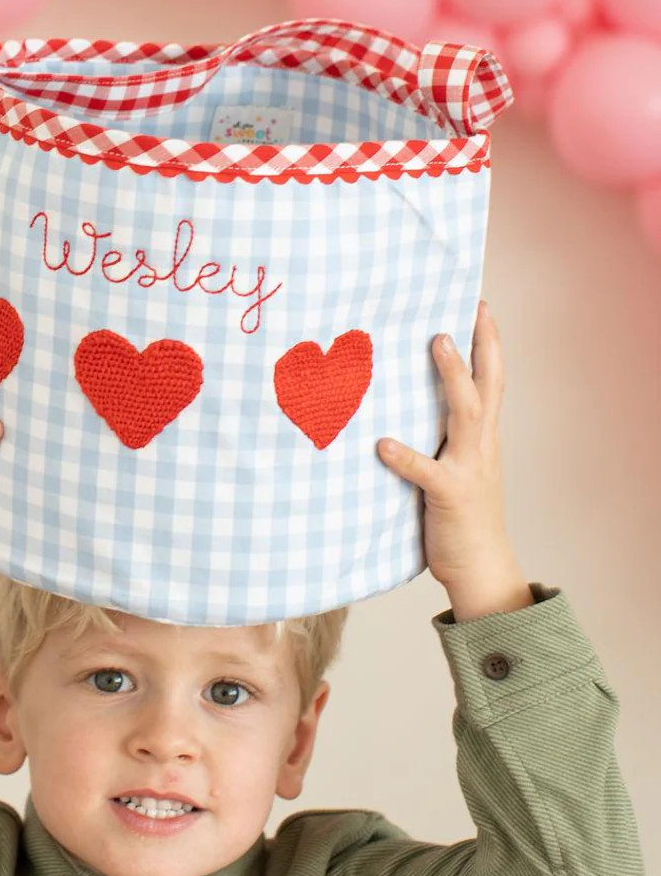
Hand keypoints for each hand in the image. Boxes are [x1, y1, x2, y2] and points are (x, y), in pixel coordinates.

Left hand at [376, 301, 523, 600]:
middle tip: (471, 309)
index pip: (492, 381)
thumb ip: (440, 439)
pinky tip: (383, 445)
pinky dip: (405, 457)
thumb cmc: (462, 517)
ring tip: (437, 343)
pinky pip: (427, 472)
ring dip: (452, 377)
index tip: (480, 306)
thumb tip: (406, 409)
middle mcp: (482, 447)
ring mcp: (469, 469)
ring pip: (466, 414)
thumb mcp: (456, 468)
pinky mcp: (450, 496)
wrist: (481, 569)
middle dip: (481, 345)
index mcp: (483, 439)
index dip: (489, 344)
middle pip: (488, 385)